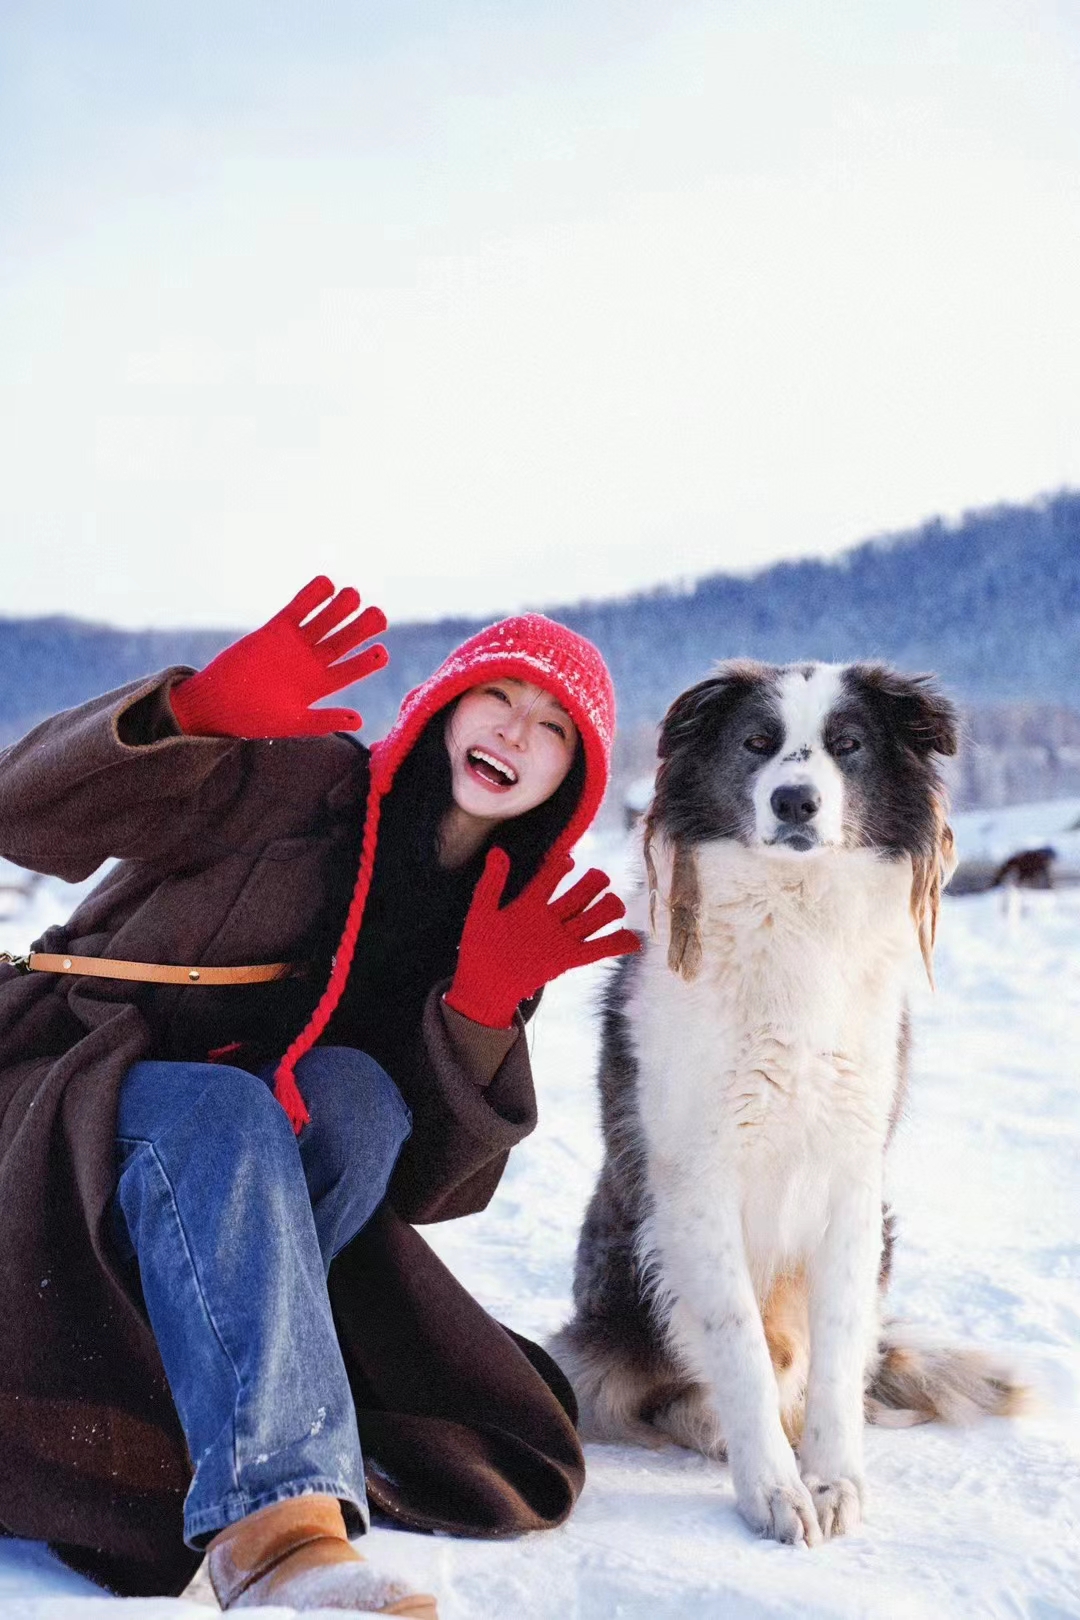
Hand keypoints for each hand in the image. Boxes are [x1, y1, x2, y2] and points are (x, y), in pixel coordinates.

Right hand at [170, 577, 387, 737]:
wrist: (216, 703)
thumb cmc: (253, 718)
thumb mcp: (292, 723)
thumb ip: (324, 721)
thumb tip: (359, 721)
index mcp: (320, 686)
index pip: (350, 670)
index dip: (367, 661)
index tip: (382, 652)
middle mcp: (311, 662)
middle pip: (343, 641)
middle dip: (362, 628)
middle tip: (379, 616)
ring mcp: (294, 644)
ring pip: (324, 621)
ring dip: (340, 608)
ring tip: (354, 595)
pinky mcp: (275, 630)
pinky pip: (297, 609)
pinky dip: (310, 596)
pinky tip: (326, 584)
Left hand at [445, 847, 640, 1028]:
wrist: (481, 987)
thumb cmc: (478, 950)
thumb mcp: (482, 912)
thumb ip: (492, 882)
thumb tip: (498, 851)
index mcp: (529, 905)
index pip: (550, 878)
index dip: (560, 866)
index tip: (567, 861)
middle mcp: (549, 920)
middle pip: (580, 895)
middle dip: (593, 883)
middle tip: (597, 879)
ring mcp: (560, 939)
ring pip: (592, 918)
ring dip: (607, 908)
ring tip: (612, 904)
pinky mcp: (566, 959)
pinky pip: (596, 950)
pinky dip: (617, 945)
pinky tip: (634, 940)